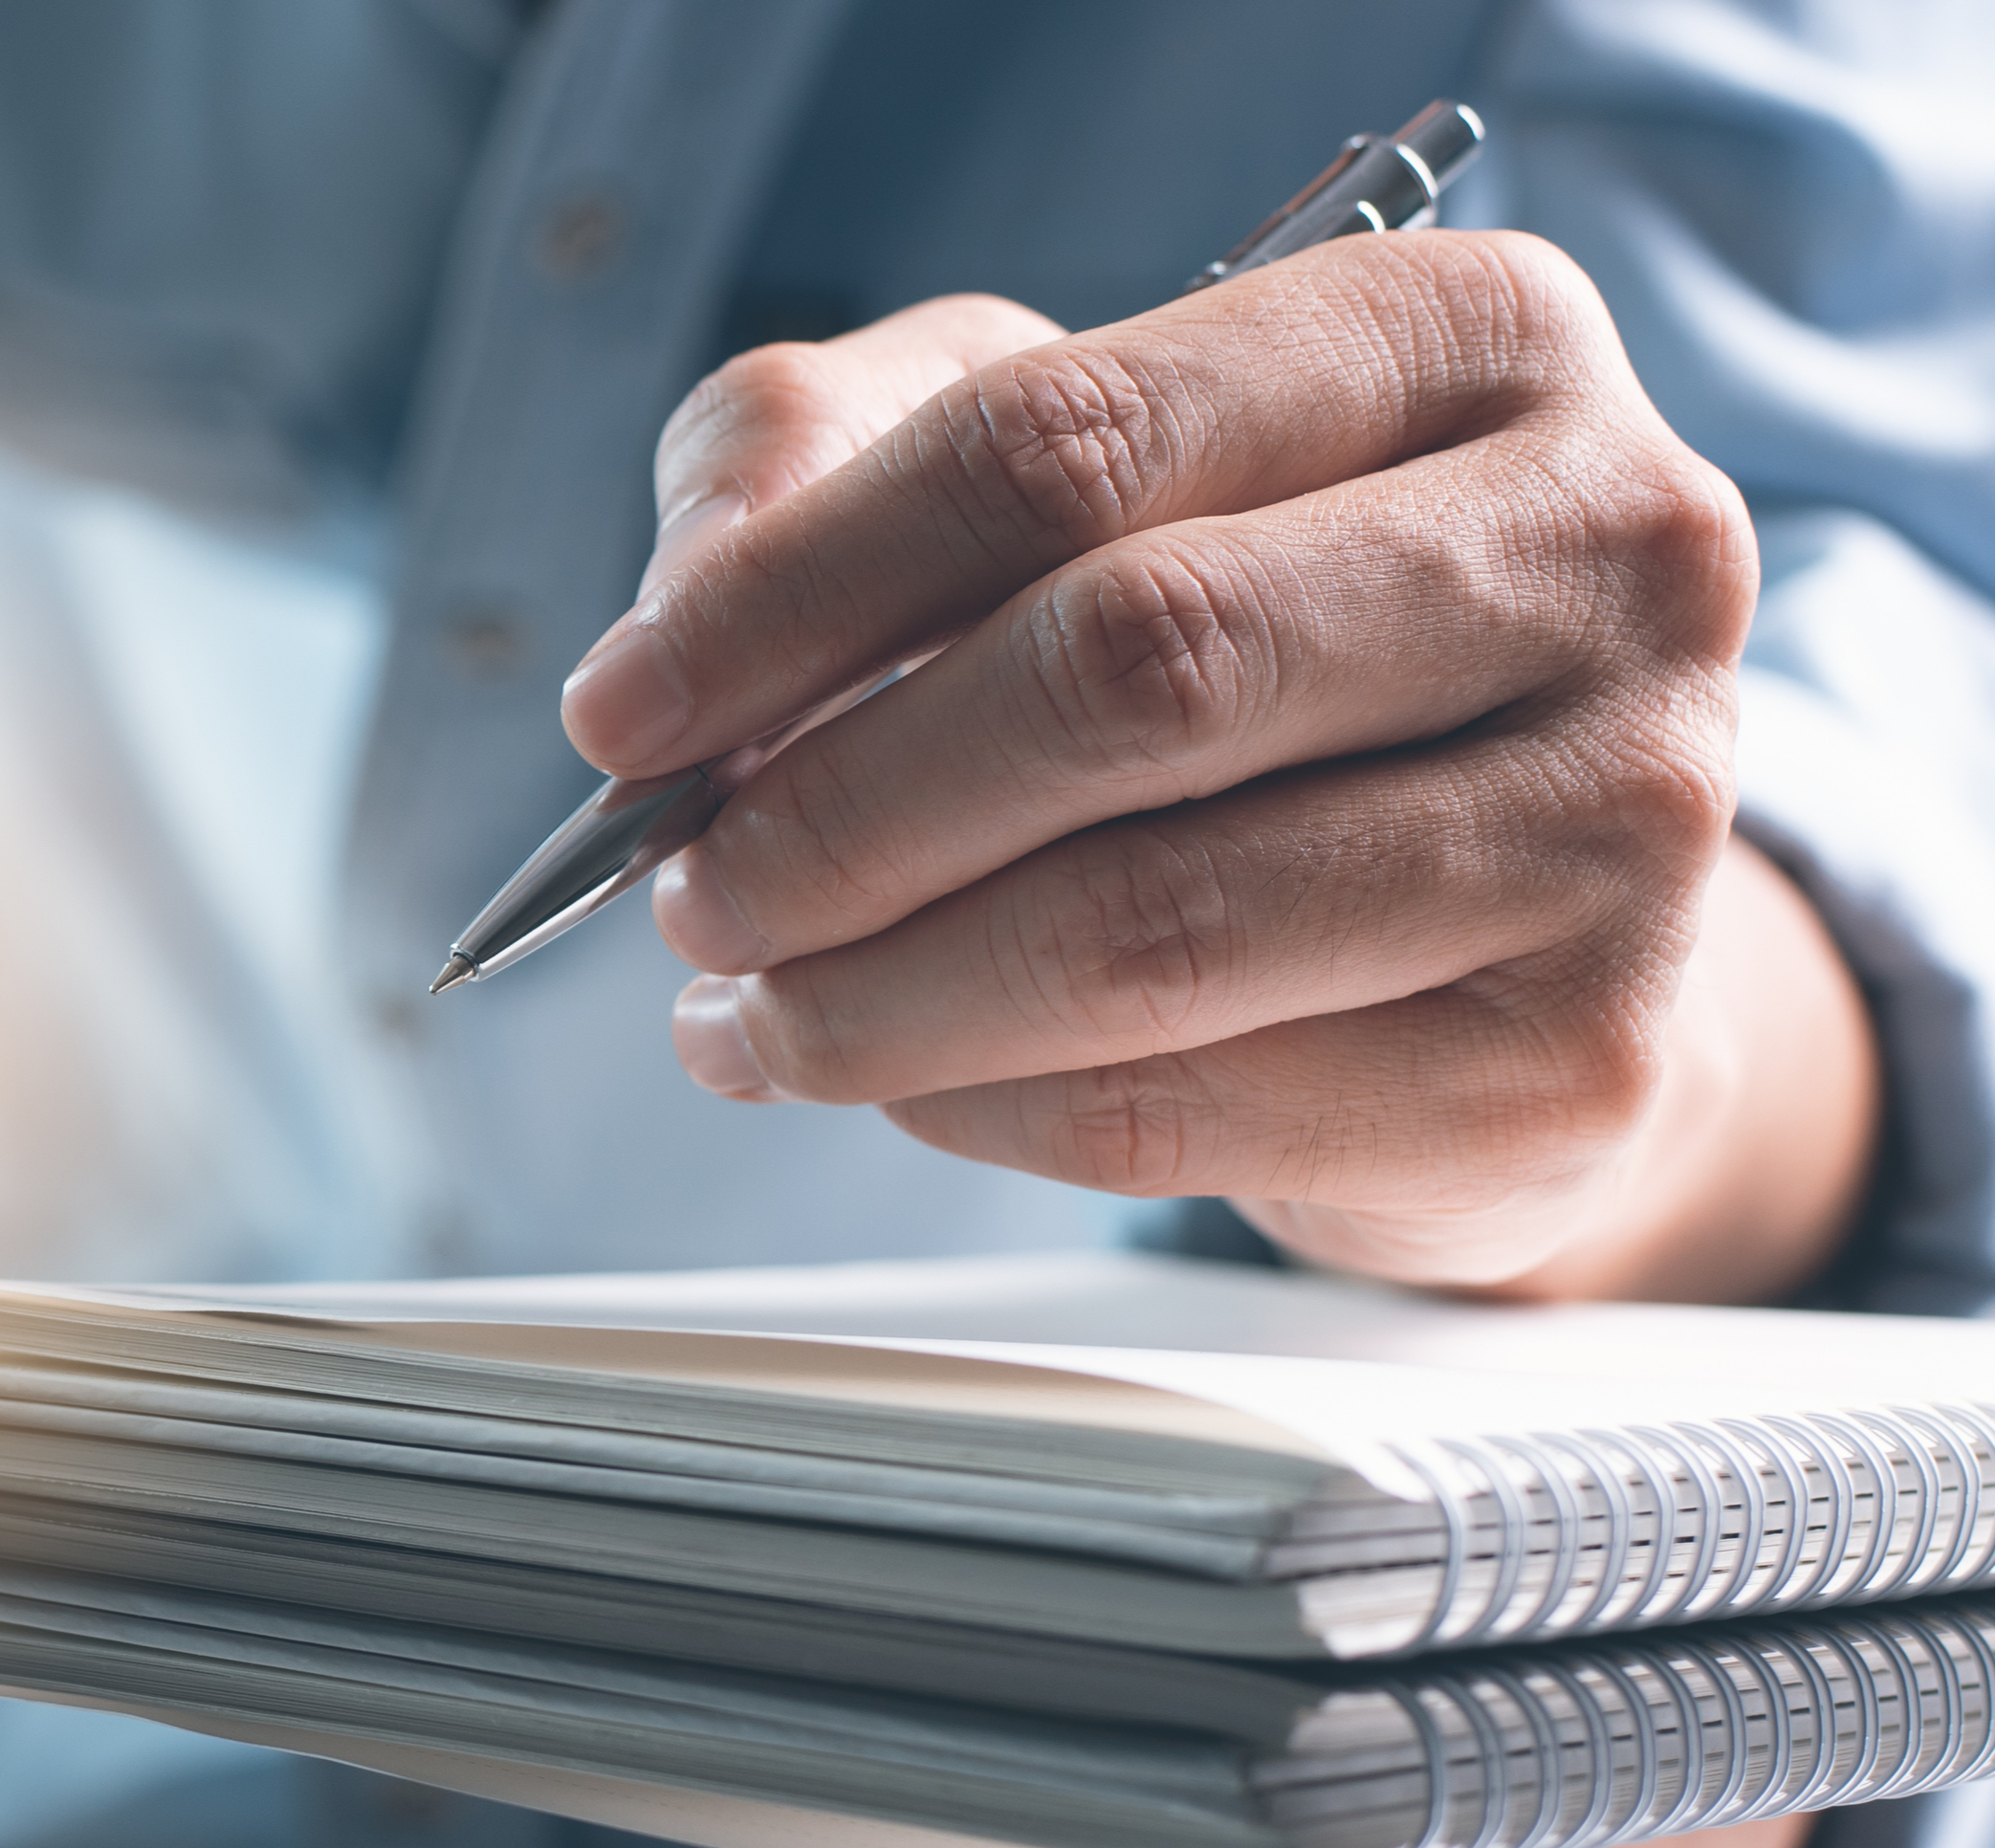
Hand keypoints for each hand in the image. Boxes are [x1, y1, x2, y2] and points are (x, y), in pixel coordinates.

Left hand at [574, 238, 1874, 1303]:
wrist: (1501, 896)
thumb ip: (819, 460)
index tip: (621, 715)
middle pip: (1127, 672)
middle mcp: (1608, 552)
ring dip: (872, 992)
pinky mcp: (1575, 1059)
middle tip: (688, 892)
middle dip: (836, 809)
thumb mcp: (1029, 469)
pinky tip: (901, 1075)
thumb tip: (678, 626)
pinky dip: (974, 1105)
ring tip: (748, 1009)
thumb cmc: (1242, 641)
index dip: (795, 591)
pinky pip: (1184, 1107)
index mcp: (1470, 340)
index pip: (1067, 443)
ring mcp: (1626, 817)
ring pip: (1144, 924)